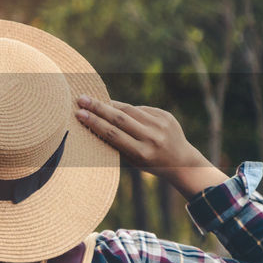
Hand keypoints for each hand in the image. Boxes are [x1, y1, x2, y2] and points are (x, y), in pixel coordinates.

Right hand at [74, 95, 227, 197]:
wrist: (182, 162)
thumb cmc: (150, 163)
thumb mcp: (132, 160)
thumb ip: (117, 144)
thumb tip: (95, 122)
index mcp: (141, 152)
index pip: (113, 134)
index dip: (95, 122)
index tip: (80, 113)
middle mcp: (152, 137)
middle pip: (120, 118)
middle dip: (98, 107)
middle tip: (81, 99)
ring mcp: (160, 125)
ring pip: (130, 109)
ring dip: (110, 104)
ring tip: (94, 101)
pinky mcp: (166, 115)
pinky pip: (141, 109)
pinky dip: (128, 109)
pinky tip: (118, 110)